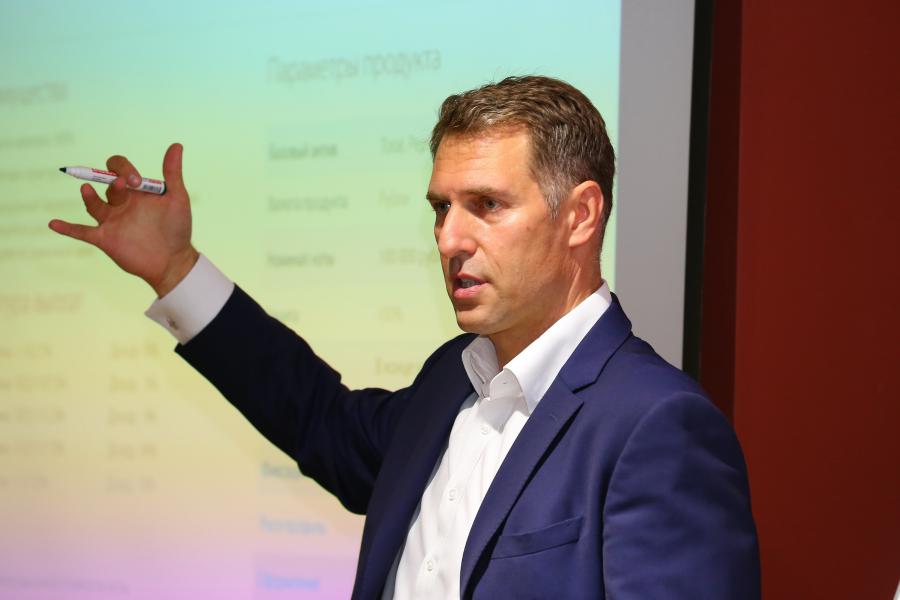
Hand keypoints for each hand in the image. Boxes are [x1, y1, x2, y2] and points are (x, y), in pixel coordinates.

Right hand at [49, 143, 198, 296]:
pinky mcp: (105, 239)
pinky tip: (53, 223)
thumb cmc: (178, 228)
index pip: (119, 169)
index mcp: (136, 191)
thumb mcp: (177, 198)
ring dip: (89, 197)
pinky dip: (67, 228)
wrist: (174, 260)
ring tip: (86, 189)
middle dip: (112, 181)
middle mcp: (121, 203)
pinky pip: (82, 232)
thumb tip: (176, 144)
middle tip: (124, 183)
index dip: (125, 169)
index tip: (138, 182)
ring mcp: (112, 220)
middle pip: (105, 184)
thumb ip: (173, 173)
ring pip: (93, 204)